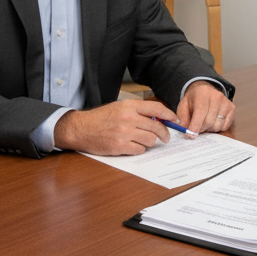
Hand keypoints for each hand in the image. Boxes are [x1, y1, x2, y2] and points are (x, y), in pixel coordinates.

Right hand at [53, 99, 175, 154]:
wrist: (81, 129)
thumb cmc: (101, 118)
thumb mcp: (119, 107)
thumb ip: (137, 111)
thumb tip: (159, 118)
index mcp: (129, 106)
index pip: (156, 108)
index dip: (169, 115)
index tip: (175, 120)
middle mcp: (128, 118)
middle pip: (157, 127)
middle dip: (164, 134)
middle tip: (165, 137)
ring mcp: (124, 133)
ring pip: (150, 140)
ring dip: (150, 142)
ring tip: (142, 140)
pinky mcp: (119, 146)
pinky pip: (140, 150)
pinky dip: (139, 149)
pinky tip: (132, 145)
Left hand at [176, 81, 234, 132]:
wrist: (204, 91)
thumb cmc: (193, 101)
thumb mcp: (183, 106)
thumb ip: (183, 119)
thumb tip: (184, 131)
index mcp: (202, 93)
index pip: (200, 113)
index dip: (194, 127)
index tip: (190, 136)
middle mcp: (216, 96)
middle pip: (209, 122)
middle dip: (200, 129)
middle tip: (196, 128)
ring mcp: (226, 102)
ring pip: (217, 126)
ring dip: (209, 129)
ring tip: (204, 123)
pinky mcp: (232, 108)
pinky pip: (224, 127)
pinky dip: (217, 128)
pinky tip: (213, 121)